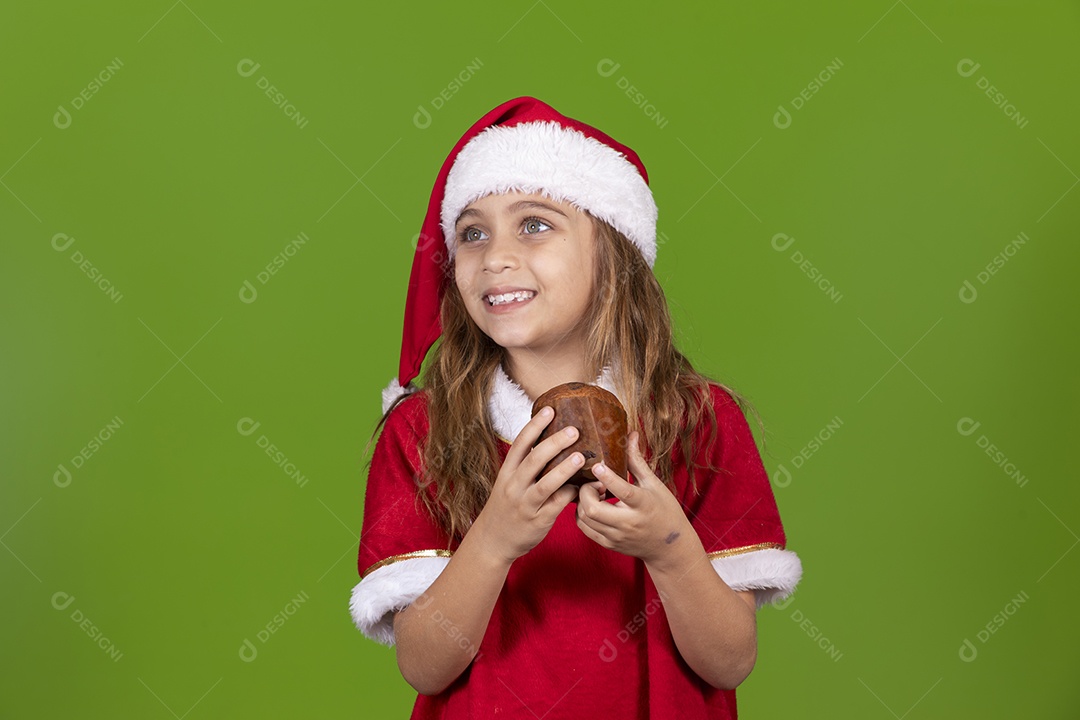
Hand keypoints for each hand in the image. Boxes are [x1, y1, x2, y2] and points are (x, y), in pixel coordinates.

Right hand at [471, 406, 584, 564]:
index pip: (520, 444)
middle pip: (533, 460)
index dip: (535, 426)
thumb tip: (553, 442)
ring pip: (545, 484)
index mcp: (507, 473)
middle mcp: (514, 486)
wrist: (492, 541)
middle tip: (574, 430)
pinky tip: (585, 487)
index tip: (549, 410)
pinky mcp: (538, 521)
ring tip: (580, 457)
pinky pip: (557, 505)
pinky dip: (571, 494)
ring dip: (564, 469)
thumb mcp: (509, 483)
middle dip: (553, 443)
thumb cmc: (506, 507)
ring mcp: (526, 504)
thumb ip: (526, 466)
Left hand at [576, 431, 696, 567]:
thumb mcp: (654, 485)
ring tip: (595, 493)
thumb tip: (631, 435)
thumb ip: (637, 462)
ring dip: (582, 501)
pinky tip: (592, 505)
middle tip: (595, 482)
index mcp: (643, 505)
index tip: (597, 465)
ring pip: (584, 518)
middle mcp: (628, 523)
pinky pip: (584, 529)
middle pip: (593, 509)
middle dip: (586, 491)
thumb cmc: (665, 511)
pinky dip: (582, 514)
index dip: (607, 477)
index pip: (623, 491)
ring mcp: (616, 536)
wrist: (670, 547)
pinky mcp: (608, 544)